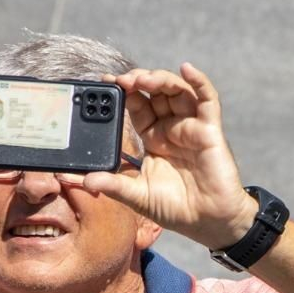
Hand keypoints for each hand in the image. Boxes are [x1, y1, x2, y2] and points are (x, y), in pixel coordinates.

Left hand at [81, 64, 256, 249]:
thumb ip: (113, 185)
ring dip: (160, 78)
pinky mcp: (210, 130)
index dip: (123, 92)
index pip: (137, 106)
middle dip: (138, 81)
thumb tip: (83, 180)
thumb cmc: (177, 209)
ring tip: (142, 79)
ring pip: (177, 90)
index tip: (105, 82)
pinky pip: (208, 99)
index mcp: (154, 138)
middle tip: (121, 80)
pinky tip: (186, 68)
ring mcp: (192, 127)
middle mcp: (173, 128)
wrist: (208, 224)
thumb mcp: (137, 196)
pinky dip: (199, 81)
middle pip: (155, 92)